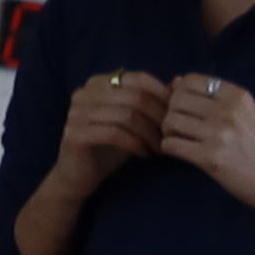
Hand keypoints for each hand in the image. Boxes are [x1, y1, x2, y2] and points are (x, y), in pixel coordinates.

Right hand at [45, 67, 173, 192]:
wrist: (79, 176)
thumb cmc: (111, 146)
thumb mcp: (136, 121)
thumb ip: (153, 100)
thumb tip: (180, 81)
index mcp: (98, 83)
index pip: (139, 78)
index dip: (163, 96)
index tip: (176, 116)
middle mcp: (84, 93)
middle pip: (135, 96)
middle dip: (159, 117)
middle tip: (170, 135)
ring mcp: (76, 112)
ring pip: (126, 115)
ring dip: (149, 133)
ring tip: (159, 147)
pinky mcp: (75, 133)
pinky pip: (114, 133)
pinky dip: (135, 143)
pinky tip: (145, 154)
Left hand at [160, 73, 254, 211]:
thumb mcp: (244, 113)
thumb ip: (212, 97)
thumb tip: (174, 81)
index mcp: (236, 95)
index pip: (190, 80)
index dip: (179, 93)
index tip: (186, 109)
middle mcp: (227, 110)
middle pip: (176, 100)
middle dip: (170, 113)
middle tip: (178, 127)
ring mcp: (219, 134)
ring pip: (170, 121)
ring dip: (168, 132)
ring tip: (179, 140)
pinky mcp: (210, 157)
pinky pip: (172, 145)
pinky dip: (169, 149)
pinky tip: (181, 153)